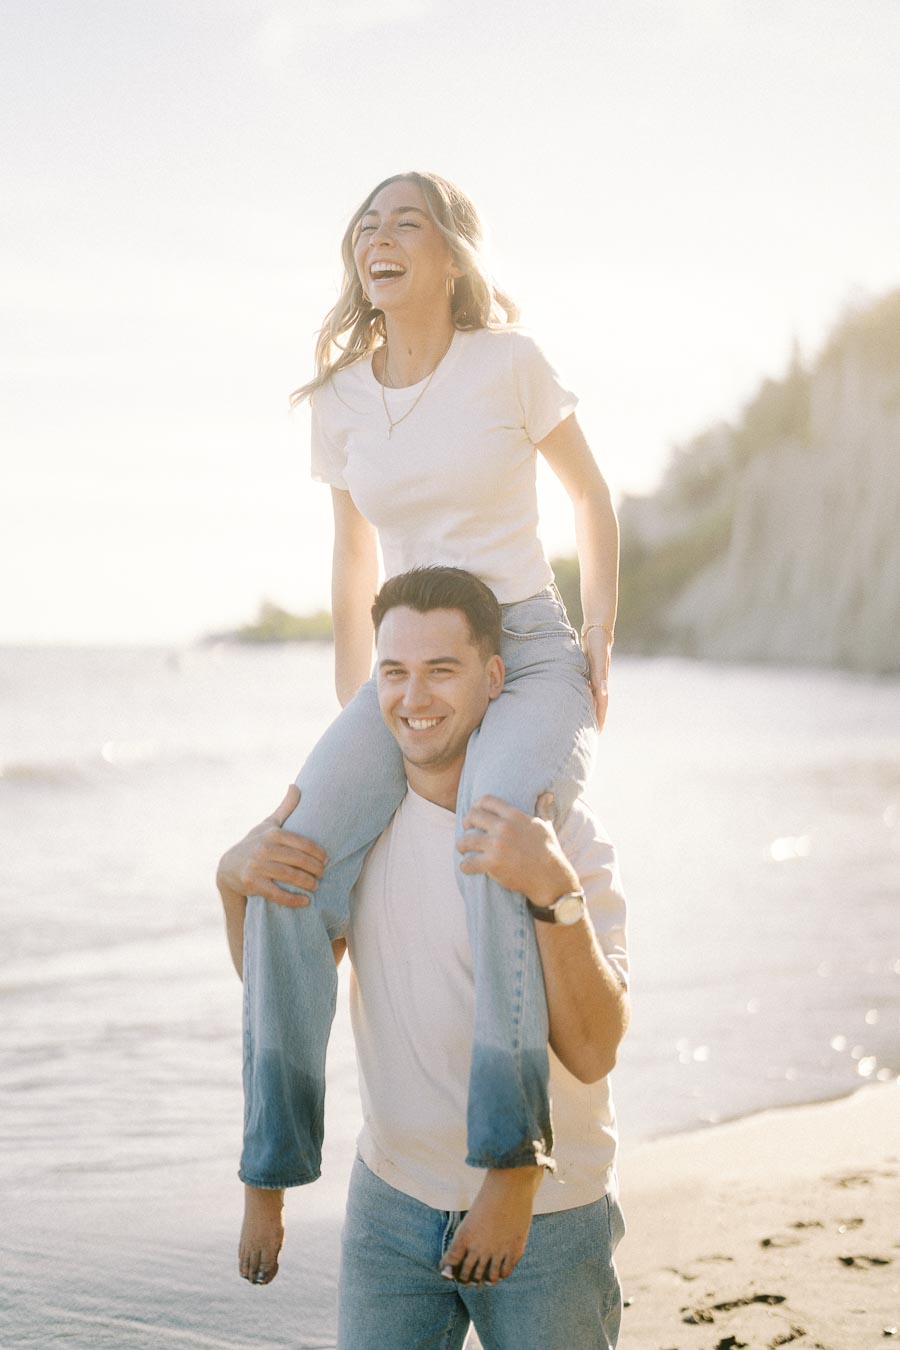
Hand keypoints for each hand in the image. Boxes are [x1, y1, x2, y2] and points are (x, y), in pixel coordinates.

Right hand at [216, 785, 326, 907]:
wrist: (229, 867)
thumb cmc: (255, 843)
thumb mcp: (268, 824)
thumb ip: (285, 808)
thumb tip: (296, 785)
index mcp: (272, 833)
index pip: (302, 843)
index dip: (317, 852)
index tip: (326, 859)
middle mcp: (264, 848)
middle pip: (298, 860)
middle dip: (315, 868)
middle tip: (323, 873)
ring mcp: (258, 866)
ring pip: (290, 876)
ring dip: (307, 883)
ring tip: (316, 885)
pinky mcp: (253, 883)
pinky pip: (277, 893)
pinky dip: (293, 899)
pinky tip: (305, 901)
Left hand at [457, 793, 579, 908]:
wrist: (550, 877)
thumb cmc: (549, 851)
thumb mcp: (545, 826)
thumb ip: (542, 809)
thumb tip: (547, 795)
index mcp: (514, 815)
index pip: (486, 801)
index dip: (476, 805)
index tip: (474, 812)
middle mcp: (503, 827)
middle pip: (472, 817)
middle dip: (466, 823)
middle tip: (466, 830)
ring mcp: (496, 846)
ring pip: (466, 840)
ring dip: (461, 845)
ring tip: (462, 849)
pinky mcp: (492, 864)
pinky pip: (468, 863)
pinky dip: (465, 866)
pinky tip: (467, 867)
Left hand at [582, 628, 610, 731]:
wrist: (597, 628)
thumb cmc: (597, 643)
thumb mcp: (598, 659)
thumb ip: (600, 675)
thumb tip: (603, 692)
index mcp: (601, 681)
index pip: (602, 704)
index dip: (600, 718)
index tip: (598, 732)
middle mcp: (599, 681)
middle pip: (598, 703)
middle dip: (596, 717)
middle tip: (591, 733)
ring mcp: (594, 675)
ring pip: (593, 696)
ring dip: (591, 708)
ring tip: (584, 721)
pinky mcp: (588, 669)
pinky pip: (587, 687)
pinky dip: (585, 696)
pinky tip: (579, 699)